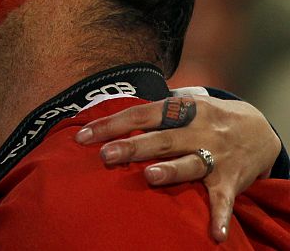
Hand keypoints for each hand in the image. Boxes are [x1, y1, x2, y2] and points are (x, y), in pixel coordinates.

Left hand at [74, 95, 279, 242]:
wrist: (259, 129)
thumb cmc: (203, 119)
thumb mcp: (181, 108)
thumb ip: (148, 116)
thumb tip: (101, 124)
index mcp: (180, 110)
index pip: (139, 115)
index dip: (111, 124)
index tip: (83, 136)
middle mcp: (197, 130)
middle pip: (161, 138)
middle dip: (133, 146)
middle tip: (106, 155)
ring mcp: (214, 155)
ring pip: (190, 163)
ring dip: (171, 170)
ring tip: (149, 177)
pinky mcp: (229, 180)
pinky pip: (223, 200)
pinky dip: (220, 216)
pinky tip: (214, 234)